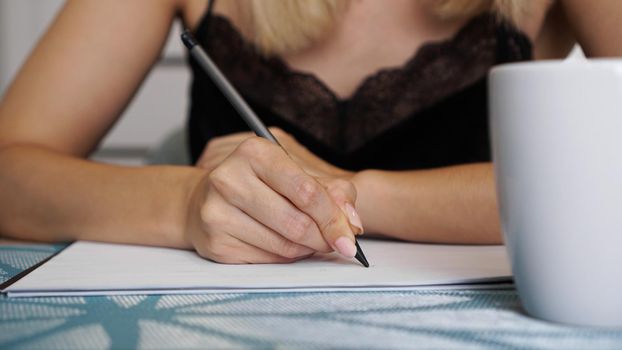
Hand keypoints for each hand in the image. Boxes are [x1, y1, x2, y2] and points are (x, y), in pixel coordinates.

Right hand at [185, 137, 362, 263]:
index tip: (350, 237)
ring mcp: (217, 211)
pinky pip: (267, 259)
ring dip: (306, 249)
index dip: (334, 218)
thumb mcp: (297, 172)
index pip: (306, 191)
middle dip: (324, 238)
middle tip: (336, 243)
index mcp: (254, 153)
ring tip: (309, 240)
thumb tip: (352, 221)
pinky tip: (283, 244)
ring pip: (284, 245)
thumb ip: (332, 190)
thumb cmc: (259, 182)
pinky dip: (285, 257)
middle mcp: (230, 178)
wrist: (204, 198)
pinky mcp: (214, 241)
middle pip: (297, 222)